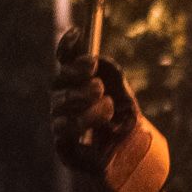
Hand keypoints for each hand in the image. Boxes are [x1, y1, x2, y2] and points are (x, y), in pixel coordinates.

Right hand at [49, 39, 169, 191]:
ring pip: (60, 104)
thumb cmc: (126, 122)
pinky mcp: (63, 145)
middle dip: (77, 75)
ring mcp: (61, 122)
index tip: (77, 34)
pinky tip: (94, 129)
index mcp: (79, 83)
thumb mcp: (124, 92)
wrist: (133, 157)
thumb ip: (112, 73)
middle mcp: (65, 100)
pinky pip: (62, 130)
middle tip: (98, 81)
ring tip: (108, 108)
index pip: (65, 59)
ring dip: (87, 104)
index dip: (67, 46)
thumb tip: (97, 58)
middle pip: (58, 79)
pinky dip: (80, 125)